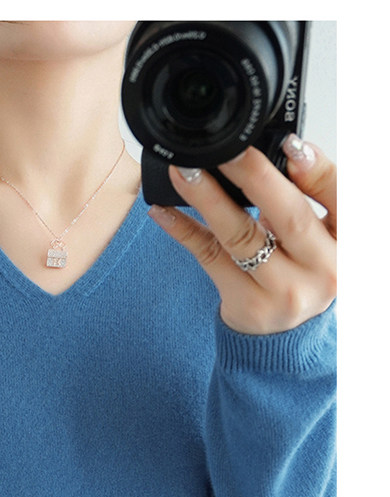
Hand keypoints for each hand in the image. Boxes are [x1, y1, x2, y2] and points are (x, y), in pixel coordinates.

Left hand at [148, 135, 336, 334]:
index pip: (341, 198)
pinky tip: (163, 212)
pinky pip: (211, 259)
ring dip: (210, 200)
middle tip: (226, 150)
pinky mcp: (247, 304)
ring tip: (186, 172)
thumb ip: (304, 199)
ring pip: (243, 238)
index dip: (317, 170)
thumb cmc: (300, 275)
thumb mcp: (318, 238)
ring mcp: (283, 292)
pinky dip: (184, 231)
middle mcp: (322, 269)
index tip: (289, 145)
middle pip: (289, 217)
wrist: (284, 338)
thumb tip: (280, 150)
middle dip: (255, 178)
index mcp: (347, 242)